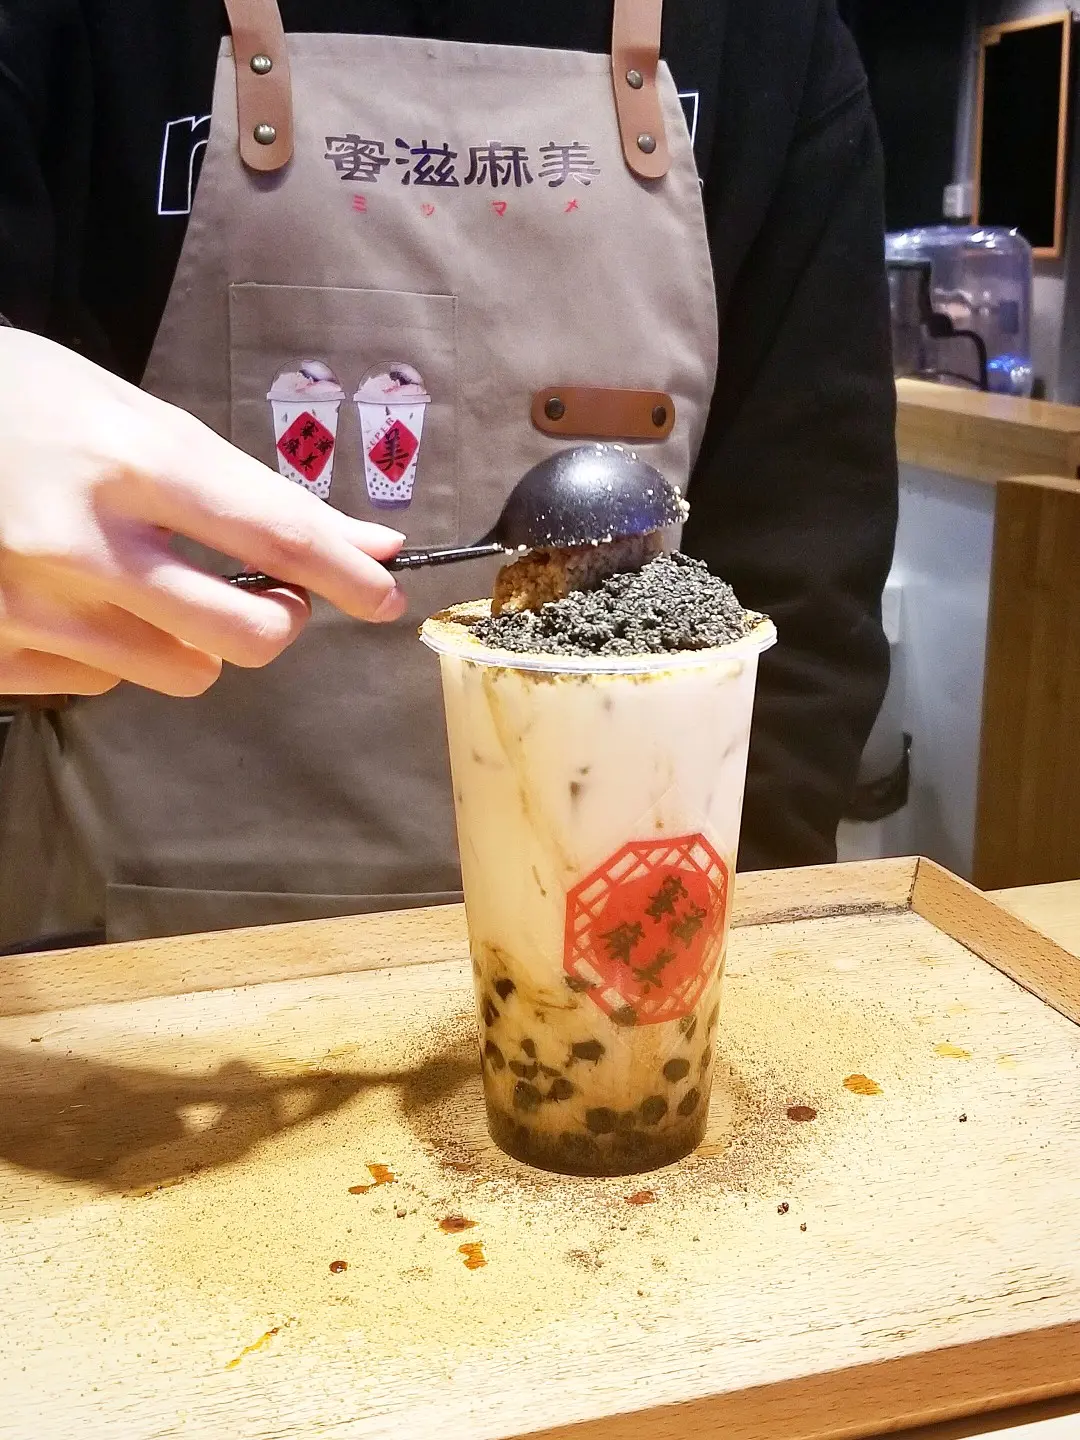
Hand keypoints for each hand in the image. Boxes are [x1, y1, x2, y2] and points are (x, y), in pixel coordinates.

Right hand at [0, 330, 404, 696]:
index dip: (345, 574)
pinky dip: (119, 652)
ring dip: (199, 641)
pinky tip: (89, 602)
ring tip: (161, 589)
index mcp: (125, 459)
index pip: (271, 531)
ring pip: (183, 672)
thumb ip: (252, 487)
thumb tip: (367, 543)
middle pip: (241, 632)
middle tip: (273, 596)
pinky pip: (103, 682)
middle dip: (282, 621)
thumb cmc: (28, 402)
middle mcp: (78, 538)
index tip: (385, 596)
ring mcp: (29, 601)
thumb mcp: (138, 416)